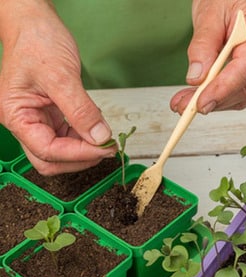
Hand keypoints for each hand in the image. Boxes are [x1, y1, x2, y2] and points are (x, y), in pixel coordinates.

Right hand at [0, 0, 115, 174]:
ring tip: (105, 138)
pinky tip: (96, 128)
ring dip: (84, 149)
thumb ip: (81, 110)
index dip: (78, 154)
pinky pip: (69, 136)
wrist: (36, 25)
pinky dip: (84, 137)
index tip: (104, 148)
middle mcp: (26, 122)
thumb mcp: (61, 76)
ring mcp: (39, 120)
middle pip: (51, 159)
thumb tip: (100, 137)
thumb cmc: (37, 42)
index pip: (47, 150)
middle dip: (80, 158)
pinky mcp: (52, 115)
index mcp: (17, 115)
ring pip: (61, 150)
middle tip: (105, 149)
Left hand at [170, 0, 245, 113]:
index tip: (200, 103)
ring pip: (242, 94)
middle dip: (212, 101)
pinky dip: (217, 98)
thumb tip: (197, 78)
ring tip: (185, 103)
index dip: (223, 90)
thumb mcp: (209, 14)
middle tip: (184, 107)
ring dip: (212, 103)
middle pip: (245, 86)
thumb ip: (203, 46)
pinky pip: (239, 91)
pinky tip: (198, 97)